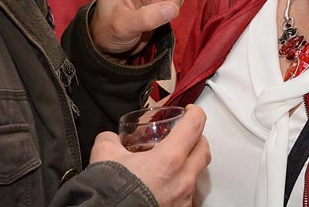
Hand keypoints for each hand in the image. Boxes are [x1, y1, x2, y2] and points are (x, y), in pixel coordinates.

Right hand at [90, 104, 210, 206]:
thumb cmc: (112, 194)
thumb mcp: (104, 155)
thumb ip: (110, 140)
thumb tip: (110, 139)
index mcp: (170, 159)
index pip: (195, 124)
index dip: (194, 112)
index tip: (190, 111)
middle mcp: (183, 179)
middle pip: (203, 148)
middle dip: (196, 137)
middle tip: (185, 134)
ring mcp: (183, 198)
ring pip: (196, 173)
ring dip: (188, 163)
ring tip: (171, 162)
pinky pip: (187, 194)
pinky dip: (179, 184)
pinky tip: (164, 184)